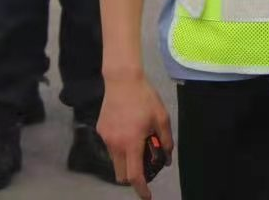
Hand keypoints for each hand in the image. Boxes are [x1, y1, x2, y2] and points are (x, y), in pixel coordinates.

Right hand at [98, 72, 173, 198]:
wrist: (122, 80)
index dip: (141, 189)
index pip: (134, 175)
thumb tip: (167, 159)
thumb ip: (166, 141)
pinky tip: (127, 129)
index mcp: (131, 143)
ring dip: (126, 160)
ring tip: (136, 142)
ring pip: (115, 161)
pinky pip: (110, 146)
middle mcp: (115, 144)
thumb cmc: (145, 98)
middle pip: (121, 174)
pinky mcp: (100, 130)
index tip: (147, 196)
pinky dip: (119, 146)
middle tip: (144, 166)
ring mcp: (106, 138)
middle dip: (132, 177)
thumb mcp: (161, 118)